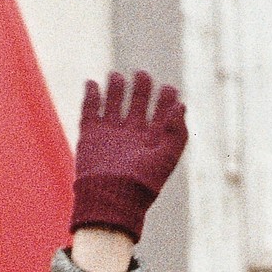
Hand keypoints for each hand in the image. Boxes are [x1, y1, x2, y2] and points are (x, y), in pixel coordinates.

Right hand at [70, 70, 186, 241]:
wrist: (111, 198)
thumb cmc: (142, 183)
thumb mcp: (167, 157)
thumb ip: (176, 131)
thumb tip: (180, 106)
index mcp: (152, 138)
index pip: (162, 110)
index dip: (167, 97)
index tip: (169, 88)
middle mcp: (132, 132)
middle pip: (138, 101)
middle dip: (141, 85)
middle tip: (141, 74)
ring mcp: (110, 132)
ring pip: (114, 101)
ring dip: (116, 86)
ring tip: (116, 76)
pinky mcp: (90, 134)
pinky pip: (90, 109)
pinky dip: (90, 95)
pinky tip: (92, 83)